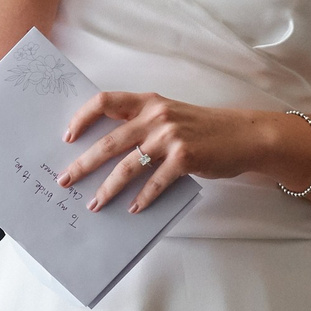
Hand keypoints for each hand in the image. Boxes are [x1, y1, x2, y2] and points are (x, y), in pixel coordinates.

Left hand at [55, 91, 261, 214]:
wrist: (244, 135)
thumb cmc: (204, 128)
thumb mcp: (170, 115)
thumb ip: (142, 124)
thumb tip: (107, 150)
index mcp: (148, 102)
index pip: (104, 101)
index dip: (81, 118)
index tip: (67, 137)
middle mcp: (155, 116)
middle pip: (108, 142)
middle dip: (83, 164)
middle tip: (66, 180)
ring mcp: (170, 137)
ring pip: (127, 166)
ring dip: (107, 189)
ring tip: (94, 204)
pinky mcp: (185, 158)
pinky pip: (155, 182)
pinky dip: (142, 199)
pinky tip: (133, 209)